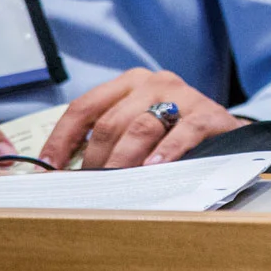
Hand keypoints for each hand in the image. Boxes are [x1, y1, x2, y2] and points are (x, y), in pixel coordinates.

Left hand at [39, 69, 245, 169]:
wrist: (223, 130)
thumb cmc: (171, 131)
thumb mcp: (136, 124)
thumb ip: (105, 138)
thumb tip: (60, 171)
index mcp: (128, 83)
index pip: (84, 107)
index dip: (61, 140)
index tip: (47, 169)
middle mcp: (153, 82)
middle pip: (110, 123)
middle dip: (93, 160)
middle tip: (88, 187)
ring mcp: (182, 96)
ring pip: (140, 129)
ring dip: (122, 161)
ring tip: (113, 185)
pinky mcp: (208, 114)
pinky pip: (181, 133)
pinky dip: (165, 153)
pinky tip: (154, 168)